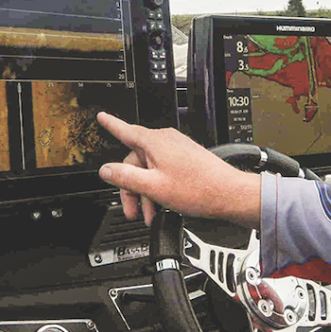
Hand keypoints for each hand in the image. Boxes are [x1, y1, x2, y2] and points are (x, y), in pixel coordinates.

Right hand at [96, 112, 259, 226]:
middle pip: (136, 162)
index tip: (102, 117)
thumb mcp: (153, 187)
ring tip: (150, 214)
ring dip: (146, 193)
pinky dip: (158, 188)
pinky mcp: (185, 159)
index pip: (125, 131)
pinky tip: (161, 205)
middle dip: (132, 188)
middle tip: (133, 210)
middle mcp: (166, 141)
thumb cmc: (199, 189)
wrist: (228, 194)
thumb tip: (106, 170)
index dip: (111, 124)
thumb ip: (126, 177)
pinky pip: (163, 171)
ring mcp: (177, 150)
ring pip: (150, 170)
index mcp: (155, 143)